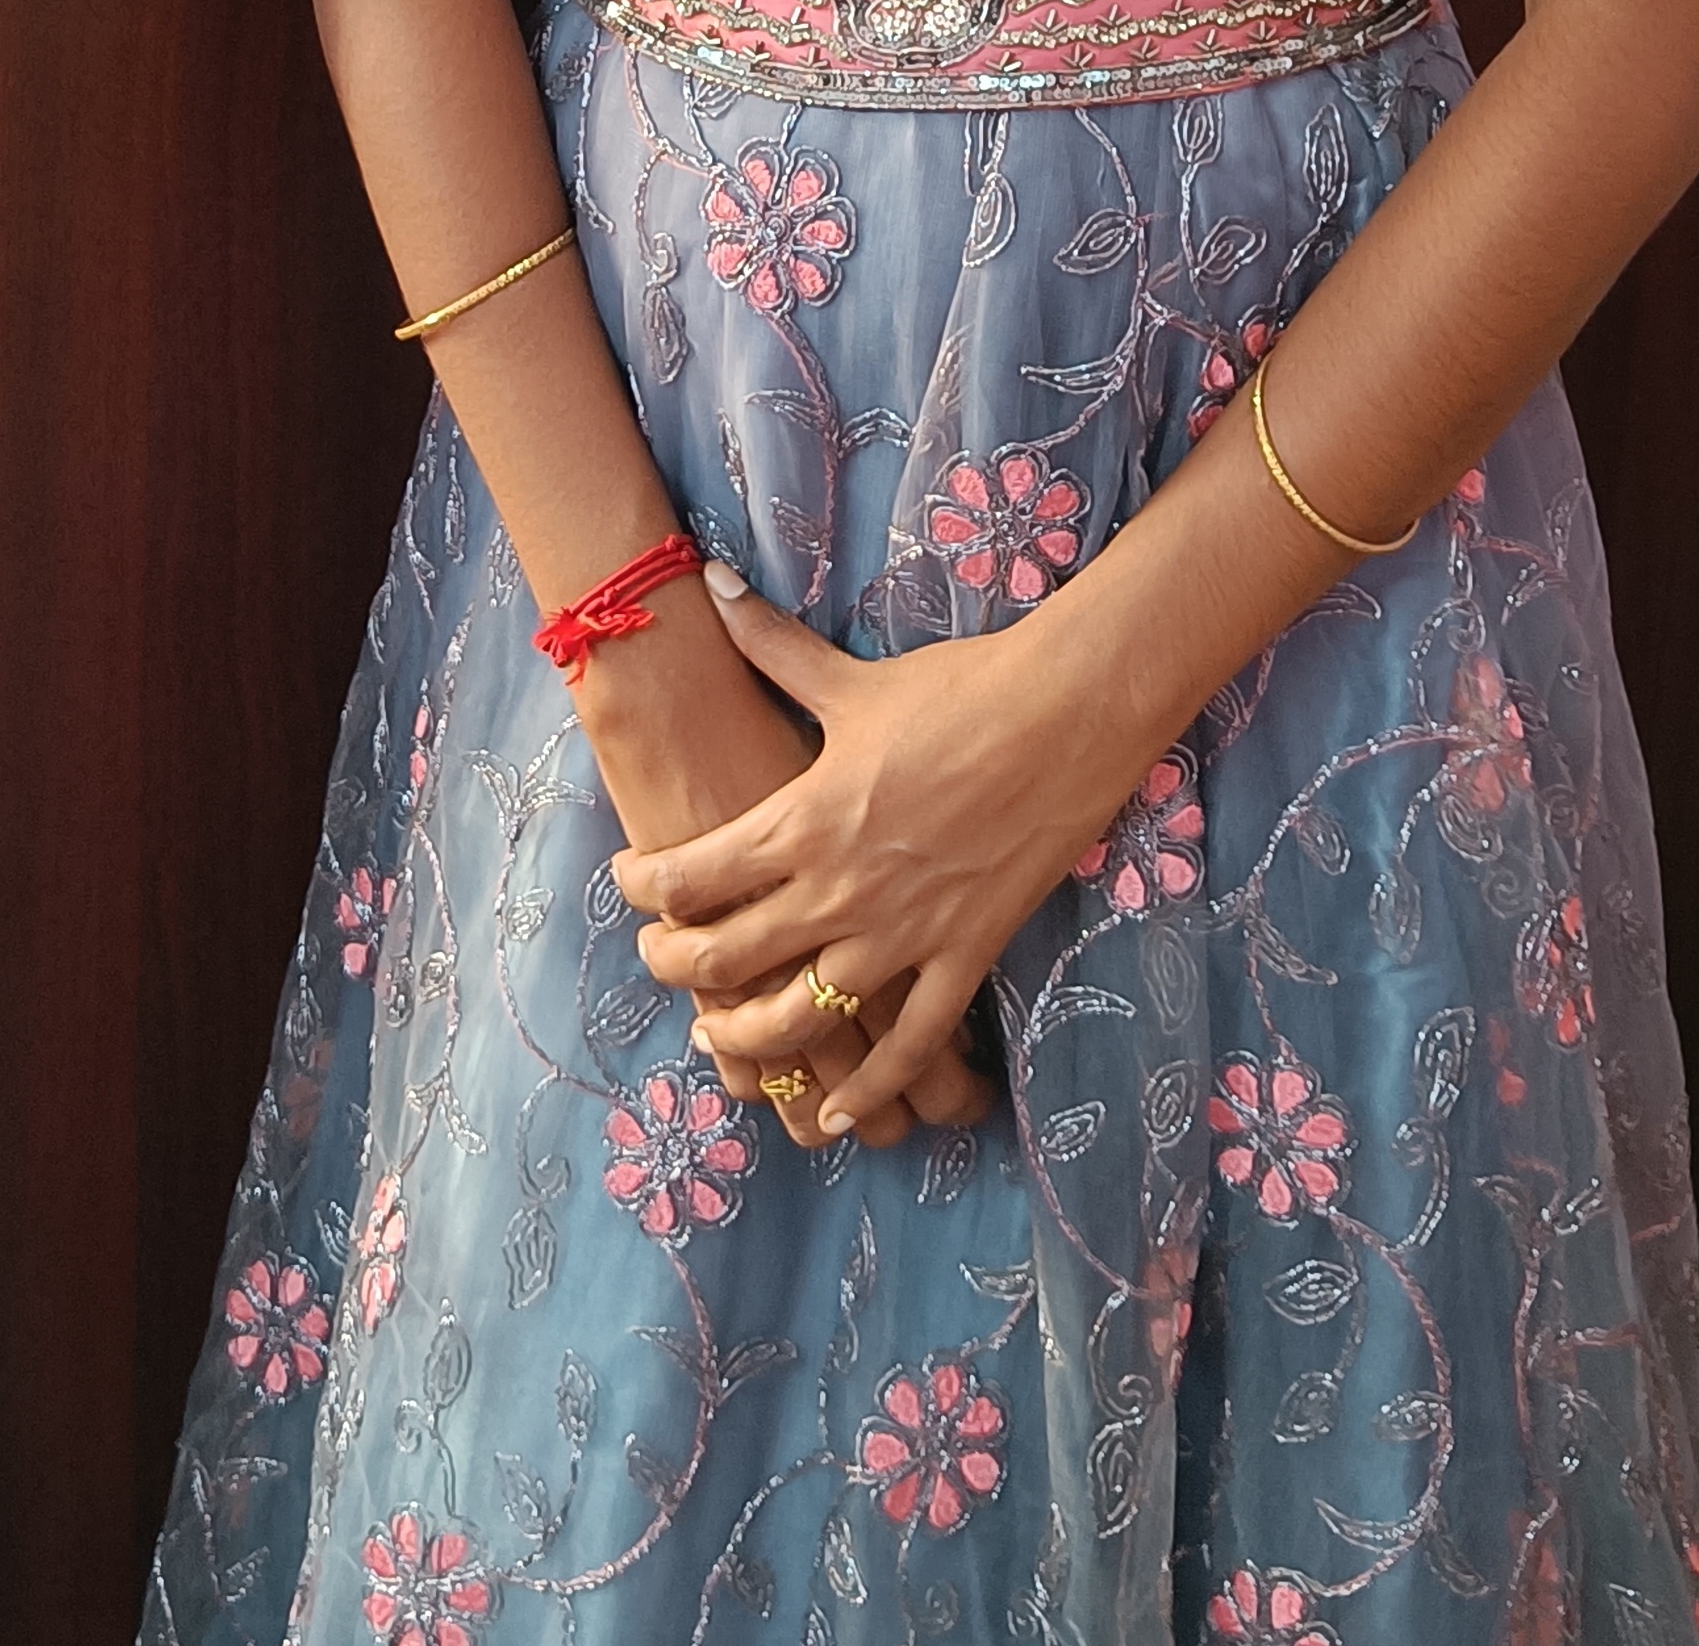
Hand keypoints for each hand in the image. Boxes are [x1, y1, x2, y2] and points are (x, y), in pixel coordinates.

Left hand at [611, 567, 1124, 1139]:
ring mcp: (902, 933)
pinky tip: (832, 1115)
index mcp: (804, 816)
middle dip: (675, 969)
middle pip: (724, 957)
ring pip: (800, 1019)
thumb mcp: (852, 676)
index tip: (632, 885)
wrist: (1065, 714)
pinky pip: (908, 1048)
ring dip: (747, 1040)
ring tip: (721, 1038)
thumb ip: (772, 644)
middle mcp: (839, 888)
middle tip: (660, 962)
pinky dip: (866, 1091)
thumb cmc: (957, 688)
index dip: (645, 891)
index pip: (691, 876)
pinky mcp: (962, 957)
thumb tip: (709, 581)